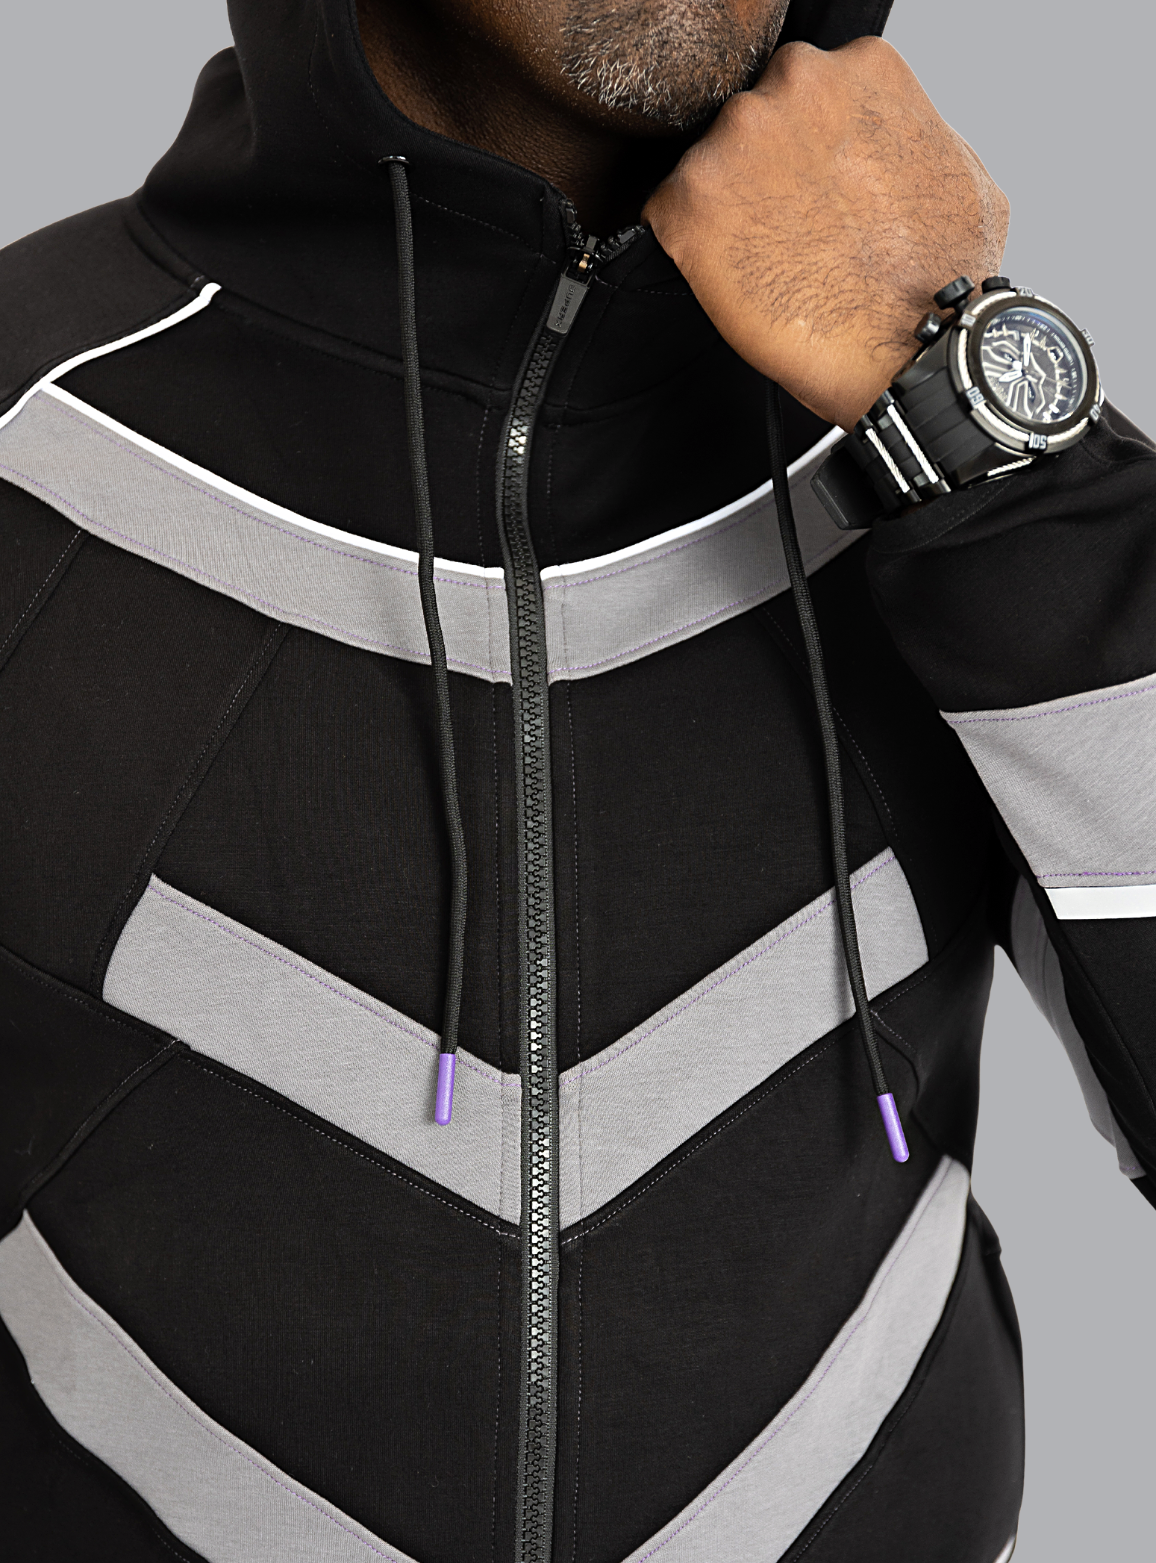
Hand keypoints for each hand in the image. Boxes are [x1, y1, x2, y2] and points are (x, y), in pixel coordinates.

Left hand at [642, 39, 1009, 429]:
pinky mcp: (690, 200)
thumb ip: (902, 133)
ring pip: (709, 167)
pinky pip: (670, 217)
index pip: (805, 92)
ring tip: (770, 263)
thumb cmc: (942, 273)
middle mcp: (793, 83)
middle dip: (763, 173)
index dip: (806, 150)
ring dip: (728, 213)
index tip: (817, 191)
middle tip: (793, 233)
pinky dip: (692, 251)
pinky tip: (734, 282)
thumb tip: (883, 142)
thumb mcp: (959, 169)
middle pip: (751, 120)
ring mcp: (736, 138)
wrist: (910, 347)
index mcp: (859, 66)